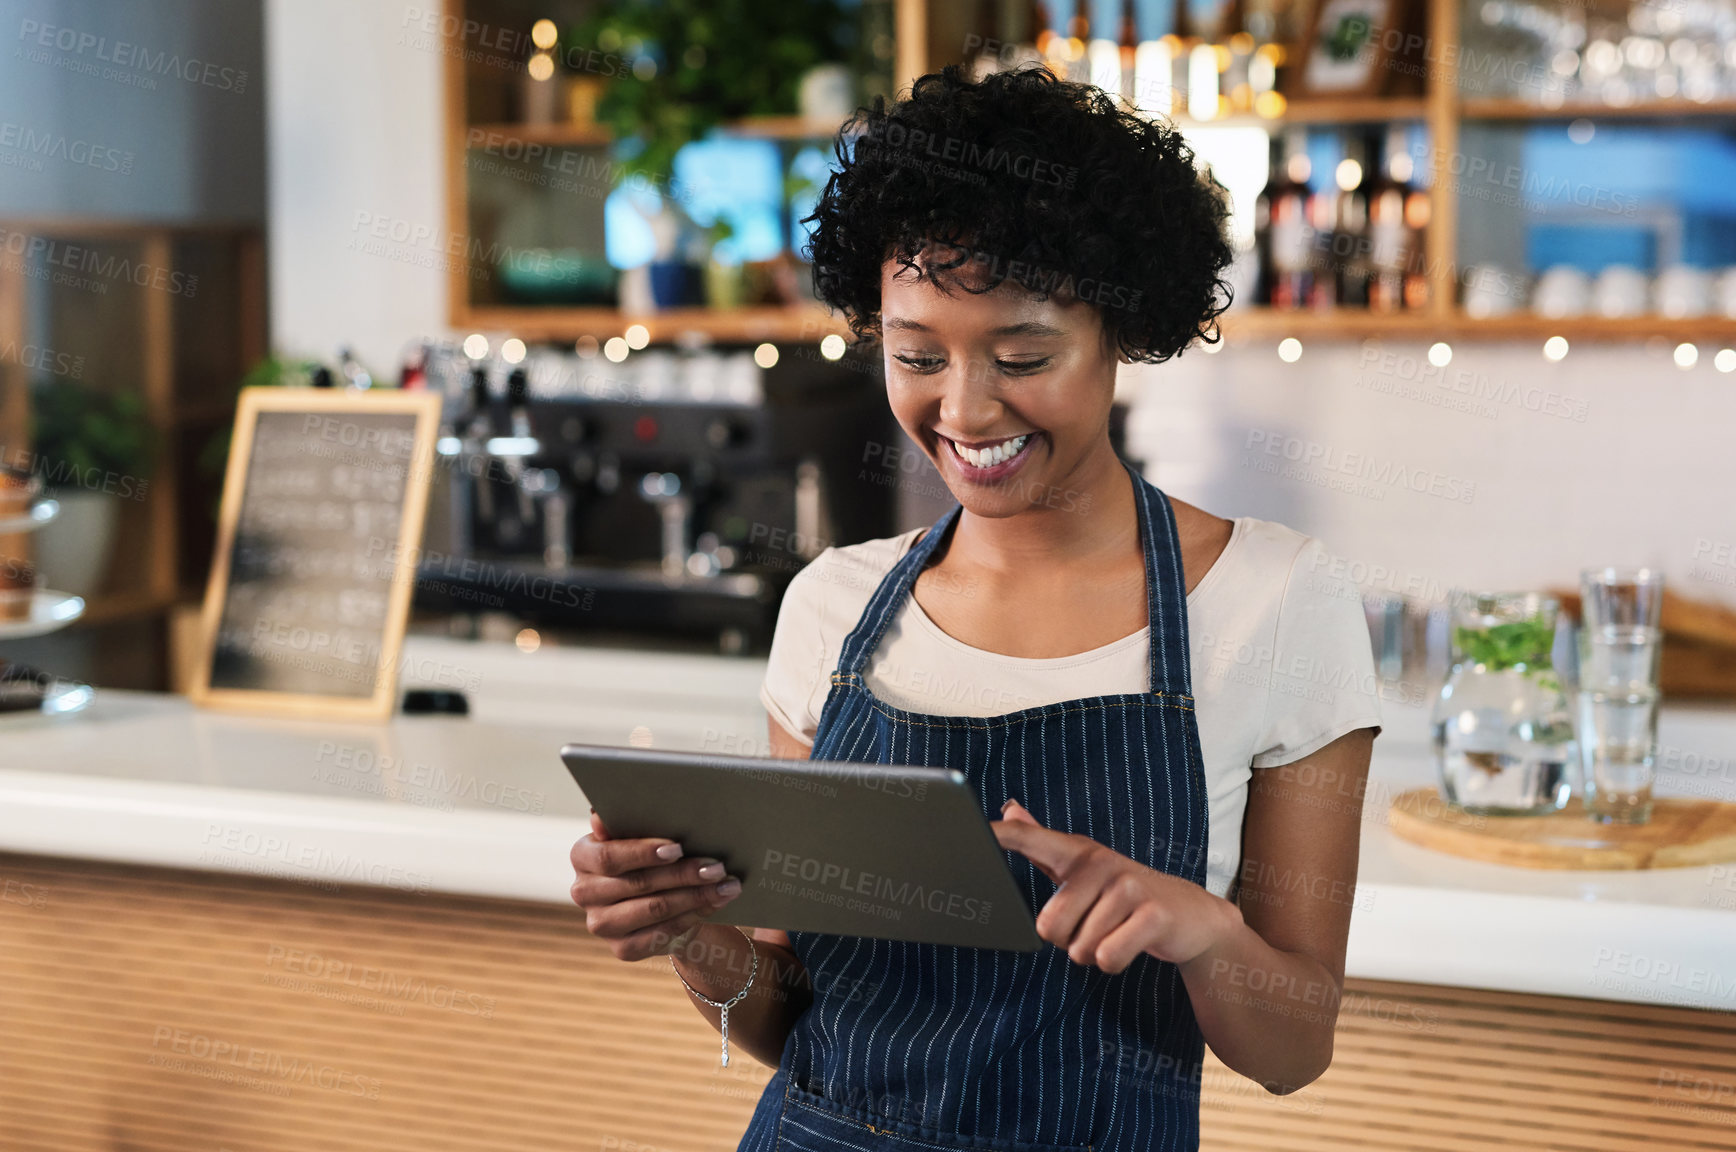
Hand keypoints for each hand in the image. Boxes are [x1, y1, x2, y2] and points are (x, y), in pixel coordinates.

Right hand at [569, 811, 742, 960]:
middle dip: (682, 874)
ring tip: (727, 885)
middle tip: (717, 867)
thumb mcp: (641, 831)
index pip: (608, 857)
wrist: (663, 894)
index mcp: (582, 855)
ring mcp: (601, 925)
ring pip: (654, 909)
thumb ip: (626, 819)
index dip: (643, 853)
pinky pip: (662, 933)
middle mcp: (584, 893)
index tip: (678, 848)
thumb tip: (599, 814)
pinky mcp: (622, 949)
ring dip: (696, 896)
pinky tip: (715, 903)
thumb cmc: (652, 854)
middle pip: (637, 884)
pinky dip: (693, 916)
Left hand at [991, 799, 1240, 973]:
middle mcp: (1100, 863)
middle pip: (1049, 926)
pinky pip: (1107, 957)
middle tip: (1093, 926)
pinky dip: (1114, 962)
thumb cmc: (1124, 894)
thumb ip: (1042, 841)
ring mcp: (1128, 886)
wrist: (1190, 915)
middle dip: (1067, 941)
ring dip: (1094, 953)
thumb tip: (1010, 808)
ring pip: (1080, 948)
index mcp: (1076, 853)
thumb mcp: (1082, 867)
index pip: (1031, 839)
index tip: (977, 831)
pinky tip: (1130, 944)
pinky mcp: (1152, 914)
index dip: (1003, 836)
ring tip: (1116, 932)